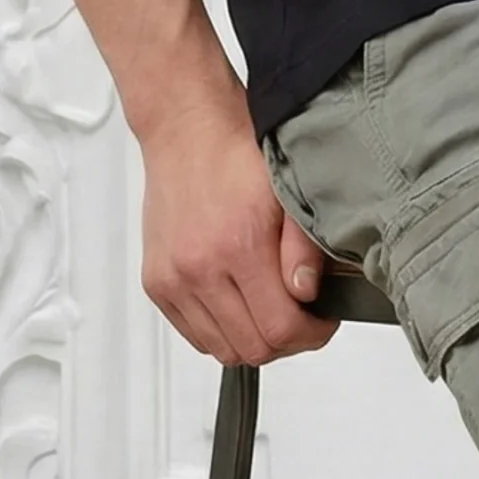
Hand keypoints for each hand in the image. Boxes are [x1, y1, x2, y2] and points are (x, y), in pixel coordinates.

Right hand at [138, 99, 339, 364]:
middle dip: (286, 341)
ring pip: (220, 348)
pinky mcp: (156, 283)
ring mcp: (172, 281)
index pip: (279, 328)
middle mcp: (199, 270)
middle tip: (303, 319)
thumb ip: (303, 249)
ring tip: (271, 311)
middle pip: (251, 348)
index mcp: (237, 247)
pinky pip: (193, 334)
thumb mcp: (287, 193)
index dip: (311, 333)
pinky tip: (240, 306)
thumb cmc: (236, 152)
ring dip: (252, 340)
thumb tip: (308, 295)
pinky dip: (220, 332)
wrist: (186, 129)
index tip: (322, 320)